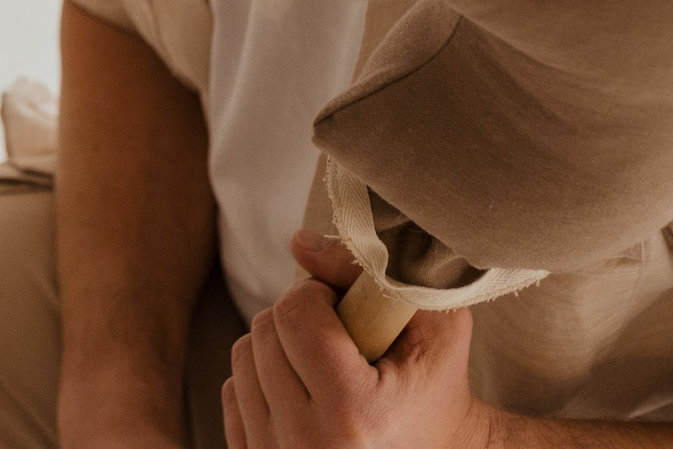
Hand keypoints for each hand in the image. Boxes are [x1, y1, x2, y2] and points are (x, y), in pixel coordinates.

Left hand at [222, 231, 497, 448]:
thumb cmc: (440, 388)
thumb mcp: (431, 324)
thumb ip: (364, 272)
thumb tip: (298, 243)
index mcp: (354, 413)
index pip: (295, 313)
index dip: (319, 294)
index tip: (346, 310)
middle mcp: (309, 445)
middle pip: (264, 332)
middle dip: (299, 317)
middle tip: (339, 337)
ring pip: (243, 358)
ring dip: (279, 346)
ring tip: (324, 364)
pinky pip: (232, 392)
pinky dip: (263, 380)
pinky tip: (305, 391)